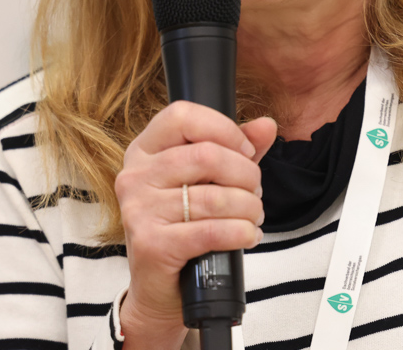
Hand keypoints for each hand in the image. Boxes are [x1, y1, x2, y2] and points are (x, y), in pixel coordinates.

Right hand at [114, 102, 275, 347]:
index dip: (224, 129)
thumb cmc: (183, 225)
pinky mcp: (151, 244)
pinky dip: (241, 233)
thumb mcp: (209, 180)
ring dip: (249, 208)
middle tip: (254, 192)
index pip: (182, 115)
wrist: (161, 287)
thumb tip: (267, 125)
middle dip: (246, 175)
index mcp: (145, 150)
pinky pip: (212, 231)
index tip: (246, 152)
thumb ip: (237, 149)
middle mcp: (135, 176)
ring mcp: (139, 210)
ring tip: (253, 216)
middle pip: (207, 155)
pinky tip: (248, 235)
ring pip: (215, 197)